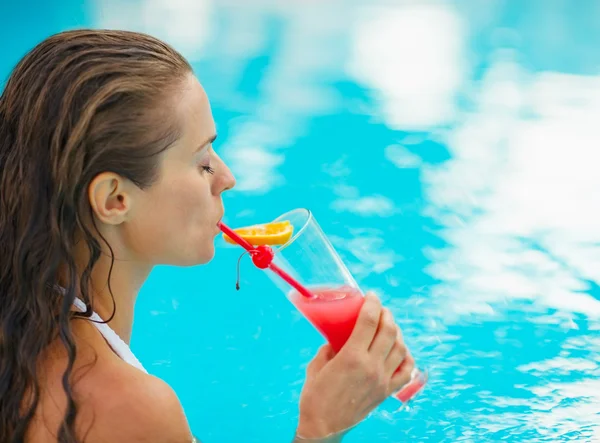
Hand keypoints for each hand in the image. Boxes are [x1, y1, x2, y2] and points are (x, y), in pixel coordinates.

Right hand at [295, 293, 414, 439]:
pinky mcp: (386, 392)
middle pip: (388, 331)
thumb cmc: (315, 396)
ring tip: (389, 326)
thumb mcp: (316, 365)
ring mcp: (381, 380)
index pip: (369, 321)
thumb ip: (328, 348)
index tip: (372, 295)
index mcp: (351, 357)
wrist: (324, 427)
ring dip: (397, 332)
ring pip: (400, 348)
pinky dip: (407, 357)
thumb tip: (337, 338)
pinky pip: (407, 371)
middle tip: (380, 309)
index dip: (373, 304)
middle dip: (386, 314)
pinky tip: (400, 350)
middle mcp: (370, 366)